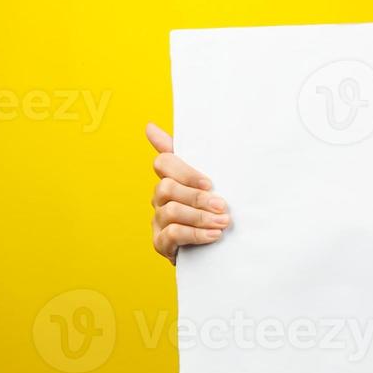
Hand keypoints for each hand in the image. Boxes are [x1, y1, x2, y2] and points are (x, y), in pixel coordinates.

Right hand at [146, 121, 230, 264]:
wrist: (217, 246)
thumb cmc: (213, 208)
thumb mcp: (209, 182)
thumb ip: (190, 155)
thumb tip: (149, 126)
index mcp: (171, 178)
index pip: (164, 162)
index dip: (185, 172)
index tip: (209, 183)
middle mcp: (159, 198)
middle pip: (167, 188)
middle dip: (197, 198)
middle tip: (222, 206)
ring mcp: (158, 220)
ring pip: (170, 211)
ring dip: (200, 217)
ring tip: (223, 222)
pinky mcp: (160, 242)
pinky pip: (172, 234)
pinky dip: (195, 234)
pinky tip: (214, 235)